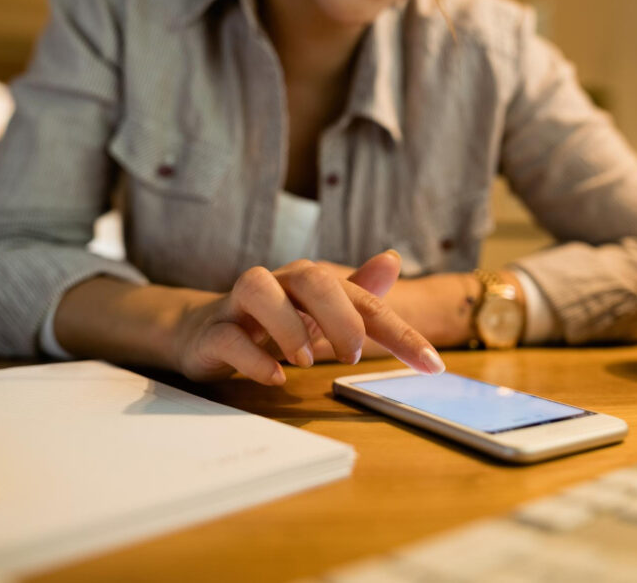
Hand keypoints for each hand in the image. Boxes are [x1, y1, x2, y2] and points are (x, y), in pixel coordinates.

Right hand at [169, 251, 445, 384]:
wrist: (203, 333)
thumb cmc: (272, 323)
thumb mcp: (320, 313)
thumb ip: (358, 294)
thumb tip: (392, 258)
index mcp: (311, 283)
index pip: (364, 300)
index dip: (401, 332)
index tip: (433, 364)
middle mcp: (278, 285)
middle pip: (312, 278)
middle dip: (341, 317)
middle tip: (353, 356)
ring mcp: (239, 306)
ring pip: (259, 289)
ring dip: (288, 327)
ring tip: (307, 361)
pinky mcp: (212, 333)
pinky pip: (228, 337)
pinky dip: (253, 358)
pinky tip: (275, 377)